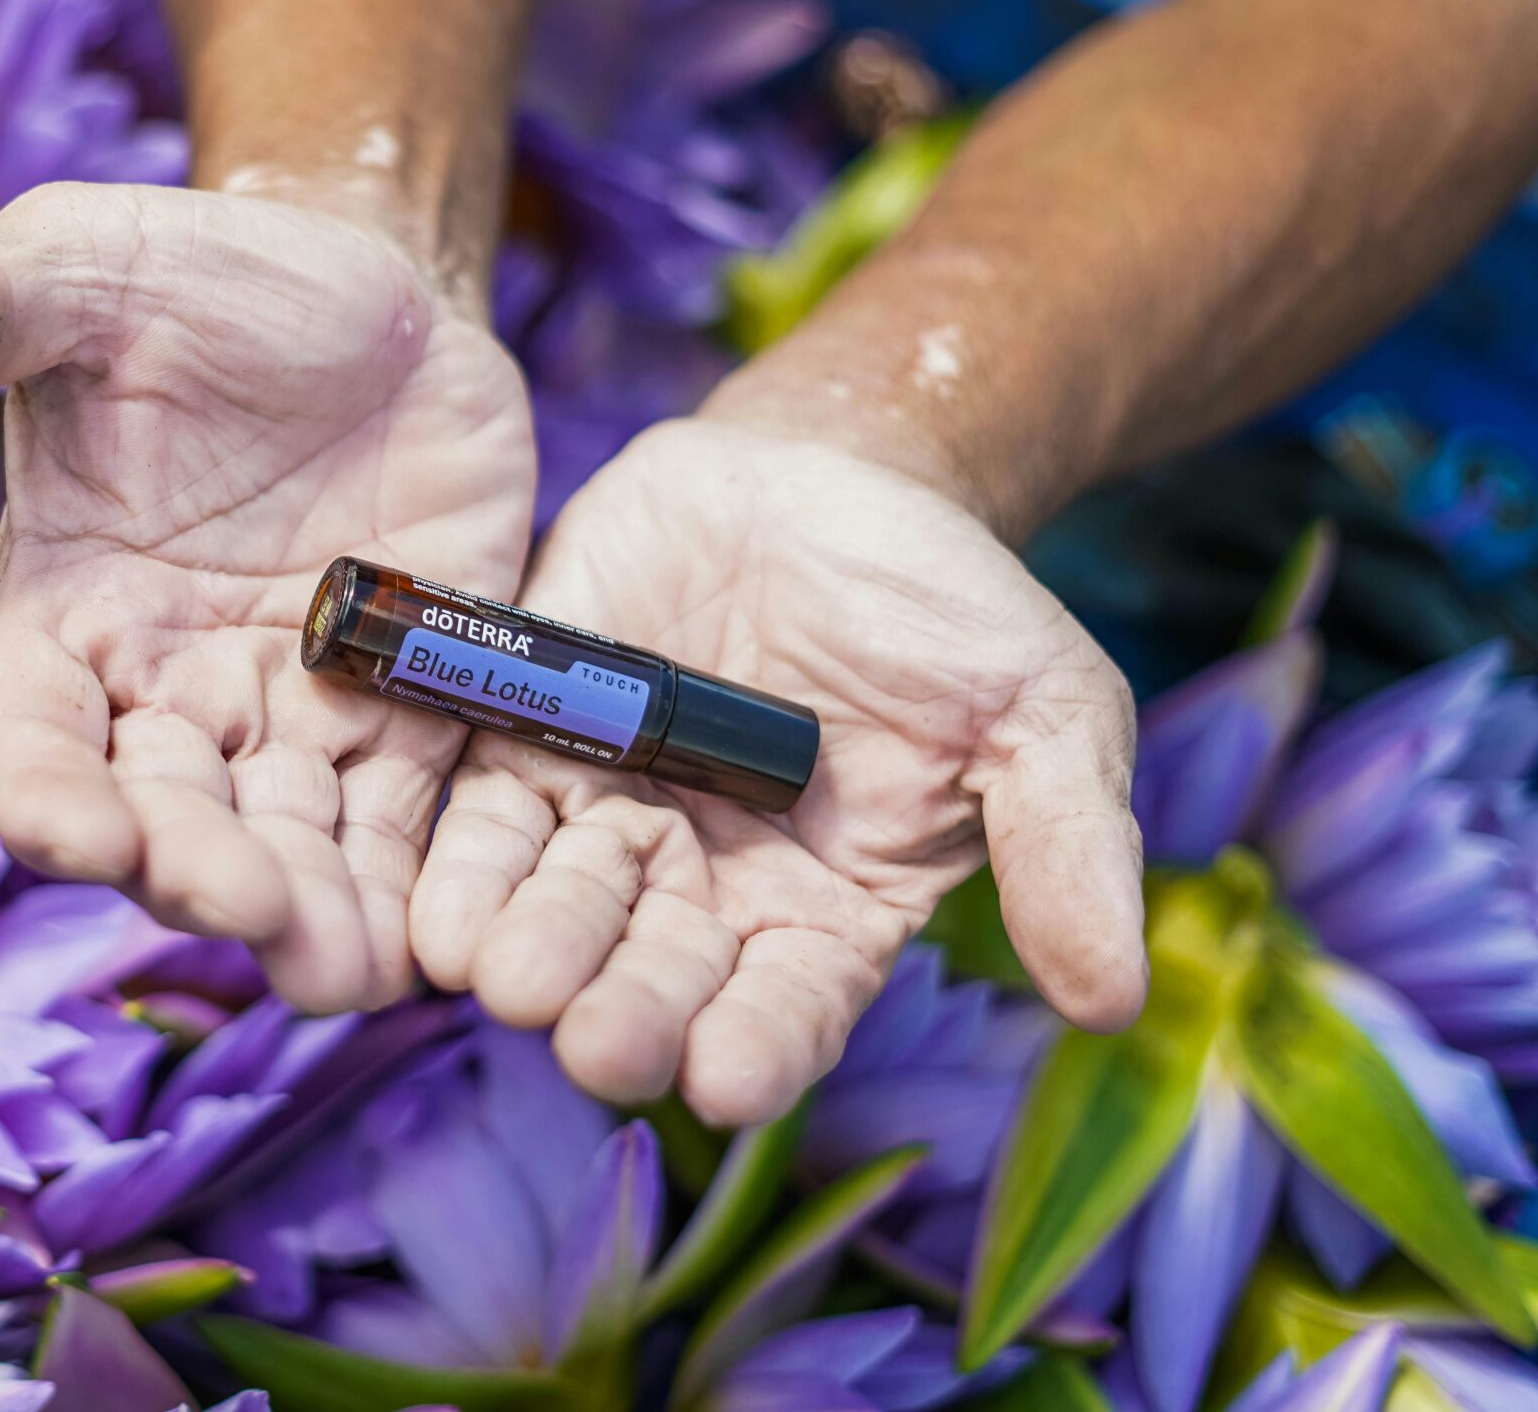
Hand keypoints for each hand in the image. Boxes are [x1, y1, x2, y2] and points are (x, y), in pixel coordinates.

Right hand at [0, 179, 534, 1009]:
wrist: (373, 287)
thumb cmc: (198, 283)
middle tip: (242, 902)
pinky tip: (432, 942)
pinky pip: (403, 824)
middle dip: (194, 875)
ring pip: (284, 850)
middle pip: (161, 825)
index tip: (80, 836)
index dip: (46, 801)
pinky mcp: (409, 713)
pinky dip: (410, 886)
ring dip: (305, 917)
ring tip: (338, 966)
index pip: (29, 744)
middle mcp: (167, 694)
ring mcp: (291, 716)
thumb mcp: (79, 273)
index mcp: (65, 617)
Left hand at [410, 417, 1145, 1121]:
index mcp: (826, 914)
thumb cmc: (948, 608)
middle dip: (623, 1013)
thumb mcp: (1040, 713)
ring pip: (558, 906)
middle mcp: (705, 891)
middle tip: (592, 1042)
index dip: (756, 1047)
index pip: (786, 1008)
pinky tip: (437, 903)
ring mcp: (609, 816)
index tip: (724, 1080)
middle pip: (655, 977)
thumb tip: (1114, 998)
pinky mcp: (528, 736)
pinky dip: (460, 860)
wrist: (833, 472)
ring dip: (529, 948)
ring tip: (504, 978)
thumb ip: (1066, 846)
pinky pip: (482, 814)